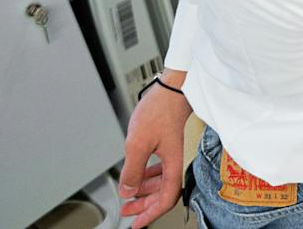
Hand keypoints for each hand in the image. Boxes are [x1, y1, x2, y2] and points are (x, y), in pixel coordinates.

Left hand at [118, 75, 191, 228]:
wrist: (173, 87)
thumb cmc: (161, 109)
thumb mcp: (138, 143)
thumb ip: (132, 170)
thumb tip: (128, 190)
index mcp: (173, 163)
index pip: (165, 198)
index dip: (151, 214)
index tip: (137, 224)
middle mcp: (174, 160)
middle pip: (162, 192)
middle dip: (144, 205)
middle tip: (129, 213)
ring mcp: (172, 152)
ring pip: (160, 181)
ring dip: (144, 191)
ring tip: (129, 197)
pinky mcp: (167, 143)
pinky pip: (159, 168)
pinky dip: (147, 176)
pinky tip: (138, 175)